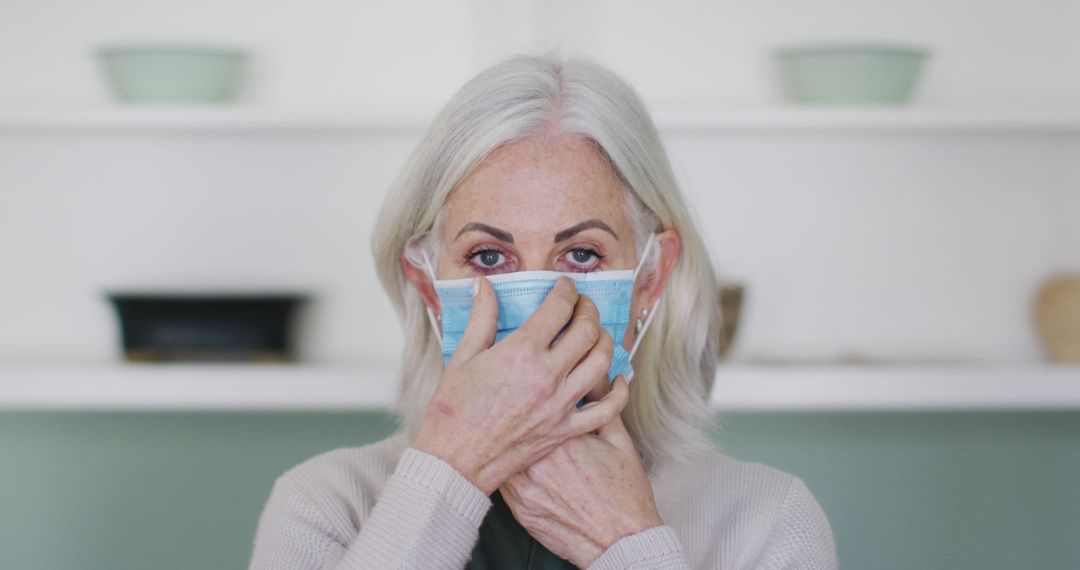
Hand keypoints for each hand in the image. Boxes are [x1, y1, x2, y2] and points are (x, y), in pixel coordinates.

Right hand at [413, 275, 630, 494]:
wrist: (455, 461)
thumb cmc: (452, 411)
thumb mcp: (463, 357)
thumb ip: (481, 318)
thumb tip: (485, 286)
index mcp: (521, 352)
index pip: (558, 308)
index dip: (566, 291)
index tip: (565, 287)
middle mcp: (547, 375)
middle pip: (587, 330)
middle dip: (588, 310)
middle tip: (582, 305)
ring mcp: (560, 404)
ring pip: (602, 362)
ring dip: (604, 341)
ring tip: (596, 334)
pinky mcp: (565, 429)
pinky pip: (607, 409)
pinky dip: (618, 391)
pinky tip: (615, 379)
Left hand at [499, 402, 663, 568]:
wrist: (620, 541)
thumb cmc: (623, 495)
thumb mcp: (619, 440)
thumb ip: (603, 403)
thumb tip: (596, 377)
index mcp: (562, 437)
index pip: (538, 400)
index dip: (540, 391)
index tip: (542, 387)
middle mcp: (537, 460)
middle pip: (514, 424)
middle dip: (519, 415)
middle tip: (525, 408)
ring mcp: (523, 486)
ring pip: (499, 451)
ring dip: (506, 440)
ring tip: (517, 434)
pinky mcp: (517, 507)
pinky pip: (501, 478)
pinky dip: (506, 466)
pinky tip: (519, 461)